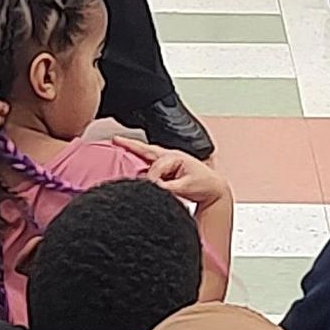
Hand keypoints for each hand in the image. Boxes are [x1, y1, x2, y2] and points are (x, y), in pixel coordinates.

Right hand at [113, 136, 230, 206]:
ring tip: (118, 144)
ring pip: (147, 154)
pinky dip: (140, 159)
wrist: (214, 189)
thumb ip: (169, 189)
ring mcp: (167, 161)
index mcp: (175, 157)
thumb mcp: (186, 187)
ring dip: (134, 150)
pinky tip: (130, 162)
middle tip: (115, 140)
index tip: (145, 188)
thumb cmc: (204, 184)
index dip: (150, 179)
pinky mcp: (166, 169)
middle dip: (131, 144)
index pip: (155, 167)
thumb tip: (154, 189)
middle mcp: (170, 156)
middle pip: (146, 149)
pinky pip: (149, 163)